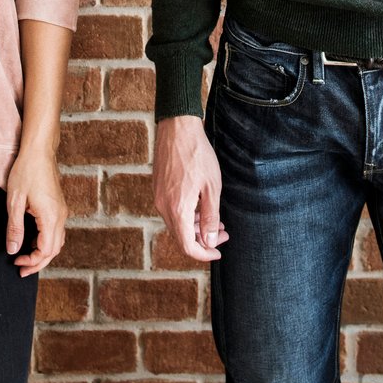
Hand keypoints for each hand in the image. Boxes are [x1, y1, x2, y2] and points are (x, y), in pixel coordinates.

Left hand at [4, 143, 66, 276]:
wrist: (39, 151)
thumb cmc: (25, 172)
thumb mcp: (14, 202)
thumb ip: (15, 228)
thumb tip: (13, 250)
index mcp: (50, 217)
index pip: (46, 251)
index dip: (31, 261)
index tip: (15, 261)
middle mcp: (60, 217)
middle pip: (54, 250)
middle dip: (38, 262)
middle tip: (20, 269)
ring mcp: (62, 211)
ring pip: (57, 242)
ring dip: (43, 253)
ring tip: (25, 257)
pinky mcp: (59, 207)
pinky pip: (56, 231)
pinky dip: (46, 241)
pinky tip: (32, 240)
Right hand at [151, 115, 224, 262]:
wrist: (177, 128)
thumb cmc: (197, 155)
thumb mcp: (212, 187)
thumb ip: (211, 217)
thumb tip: (210, 241)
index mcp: (177, 209)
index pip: (187, 246)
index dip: (204, 254)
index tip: (219, 251)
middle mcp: (163, 206)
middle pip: (181, 236)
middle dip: (203, 240)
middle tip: (223, 233)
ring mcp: (158, 197)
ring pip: (177, 223)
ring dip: (196, 227)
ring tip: (216, 220)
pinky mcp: (158, 188)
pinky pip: (172, 210)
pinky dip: (187, 215)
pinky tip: (201, 206)